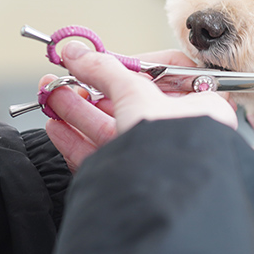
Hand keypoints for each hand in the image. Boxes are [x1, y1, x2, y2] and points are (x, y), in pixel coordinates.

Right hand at [41, 41, 236, 169]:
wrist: (164, 200)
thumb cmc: (172, 146)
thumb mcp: (136, 94)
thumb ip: (105, 70)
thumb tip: (77, 53)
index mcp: (203, 109)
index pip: (169, 77)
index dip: (136, 66)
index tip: (106, 62)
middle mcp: (183, 135)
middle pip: (132, 104)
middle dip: (91, 90)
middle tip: (63, 79)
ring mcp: (158, 161)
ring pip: (114, 129)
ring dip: (79, 111)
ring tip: (51, 97)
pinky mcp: (136, 183)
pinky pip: (107, 156)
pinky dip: (79, 141)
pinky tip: (57, 128)